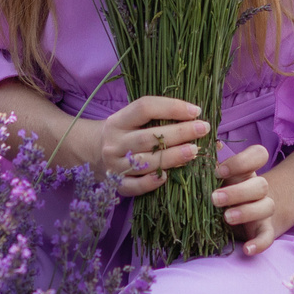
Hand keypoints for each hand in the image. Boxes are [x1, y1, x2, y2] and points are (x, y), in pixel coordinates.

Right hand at [73, 95, 213, 196]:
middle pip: (148, 137)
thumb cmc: (122, 133)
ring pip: (145, 162)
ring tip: (194, 152)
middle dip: (179, 133)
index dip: (171, 107)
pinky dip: (151, 183)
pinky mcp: (117, 184)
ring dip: (172, 157)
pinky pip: (135, 186)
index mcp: (118, 120)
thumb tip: (194, 116)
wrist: (91, 153)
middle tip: (202, 129)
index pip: (144, 108)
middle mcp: (114, 142)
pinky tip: (166, 177)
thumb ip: (155, 117)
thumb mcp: (130, 119)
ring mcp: (114, 165)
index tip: (196, 111)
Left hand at [212, 144, 277, 254]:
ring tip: (226, 217)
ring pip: (267, 207)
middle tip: (214, 198)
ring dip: (246, 212)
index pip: (259, 154)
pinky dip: (259, 244)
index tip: (218, 171)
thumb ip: (212, 161)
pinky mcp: (264, 232)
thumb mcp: (218, 177)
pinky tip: (247, 250)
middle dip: (238, 191)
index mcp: (247, 171)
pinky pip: (267, 238)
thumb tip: (209, 143)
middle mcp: (259, 189)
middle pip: (261, 184)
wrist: (245, 217)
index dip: (241, 161)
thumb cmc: (225, 191)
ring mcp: (264, 211)